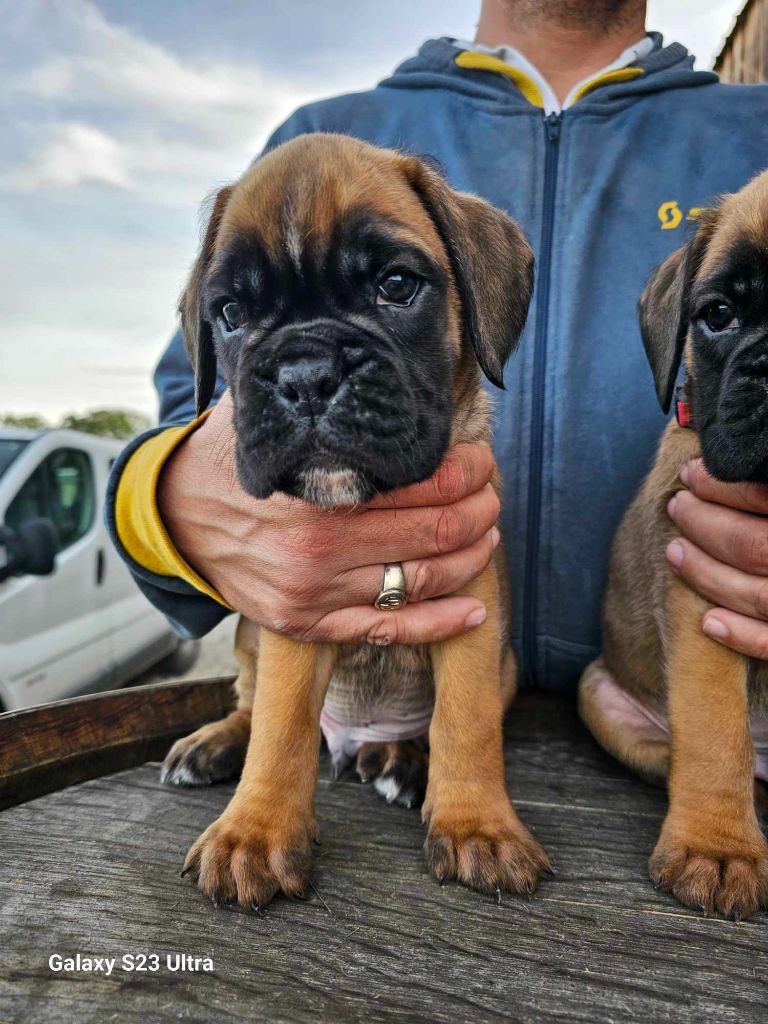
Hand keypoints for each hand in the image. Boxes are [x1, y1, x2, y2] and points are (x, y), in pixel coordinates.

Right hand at [158, 393, 499, 644]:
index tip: (482, 460)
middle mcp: (320, 551)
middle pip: (434, 533)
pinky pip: (389, 632)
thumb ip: (308, 388)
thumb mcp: (261, 415)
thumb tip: (351, 342)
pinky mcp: (310, 625)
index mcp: (316, 494)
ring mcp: (317, 595)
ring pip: (421, 583)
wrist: (173, 523)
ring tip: (487, 536)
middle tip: (492, 495)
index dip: (467, 471)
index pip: (423, 482)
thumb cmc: (226, 463)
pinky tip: (474, 612)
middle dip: (478, 511)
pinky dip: (438, 624)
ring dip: (469, 558)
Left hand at [666, 458, 767, 656]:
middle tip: (677, 507)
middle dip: (706, 525)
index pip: (762, 497)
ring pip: (757, 595)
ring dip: (707, 574)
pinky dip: (740, 636)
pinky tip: (708, 622)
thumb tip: (722, 462)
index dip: (722, 484)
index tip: (691, 474)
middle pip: (755, 546)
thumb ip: (761, 486)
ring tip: (675, 552)